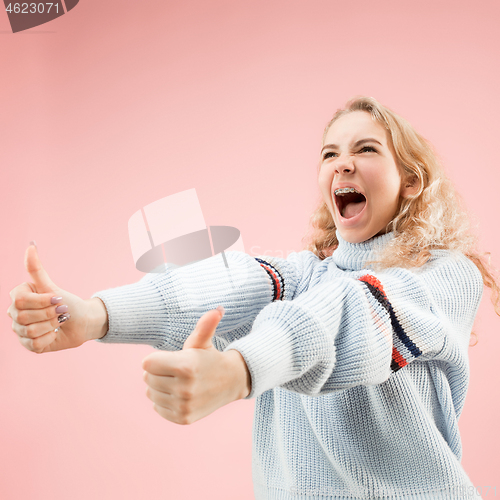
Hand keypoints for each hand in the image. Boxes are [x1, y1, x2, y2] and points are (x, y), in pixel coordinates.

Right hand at [7, 243, 107, 352]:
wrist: (82, 322)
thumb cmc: (68, 303)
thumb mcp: (52, 287)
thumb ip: (36, 269)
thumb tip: (31, 245)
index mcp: (18, 297)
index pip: (21, 301)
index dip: (42, 301)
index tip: (57, 299)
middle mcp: (15, 314)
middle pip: (24, 317)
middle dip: (49, 313)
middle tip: (60, 311)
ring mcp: (20, 331)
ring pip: (30, 331)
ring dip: (51, 325)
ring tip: (58, 321)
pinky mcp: (29, 345)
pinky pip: (35, 344)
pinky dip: (50, 337)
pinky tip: (54, 333)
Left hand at [142, 306, 250, 424]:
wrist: (230, 382)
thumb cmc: (209, 357)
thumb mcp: (203, 341)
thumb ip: (205, 324)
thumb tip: (218, 309)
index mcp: (186, 366)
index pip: (147, 364)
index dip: (156, 358)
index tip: (171, 357)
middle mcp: (185, 388)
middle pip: (147, 378)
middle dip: (157, 371)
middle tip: (175, 369)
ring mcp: (184, 405)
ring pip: (151, 393)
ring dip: (159, 386)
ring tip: (176, 381)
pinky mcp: (183, 418)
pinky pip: (157, 408)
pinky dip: (163, 401)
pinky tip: (178, 394)